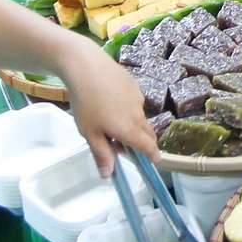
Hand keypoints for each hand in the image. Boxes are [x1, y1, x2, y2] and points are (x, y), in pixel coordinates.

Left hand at [59, 45, 157, 175]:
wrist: (86, 66)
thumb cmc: (86, 103)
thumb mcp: (89, 133)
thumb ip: (101, 154)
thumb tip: (109, 175)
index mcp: (130, 129)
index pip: (149, 147)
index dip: (153, 156)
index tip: (155, 161)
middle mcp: (138, 114)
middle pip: (147, 133)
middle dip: (141, 142)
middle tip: (121, 146)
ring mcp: (137, 97)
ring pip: (139, 117)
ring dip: (132, 124)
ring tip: (108, 119)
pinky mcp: (133, 84)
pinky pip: (134, 101)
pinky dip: (127, 108)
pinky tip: (109, 100)